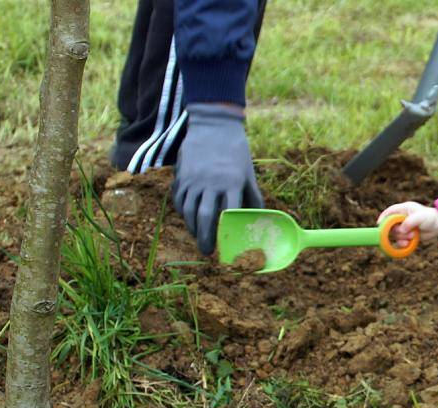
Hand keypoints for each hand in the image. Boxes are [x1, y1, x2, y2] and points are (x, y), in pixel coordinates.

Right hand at [173, 103, 263, 254]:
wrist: (214, 126)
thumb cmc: (236, 151)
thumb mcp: (248, 173)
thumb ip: (253, 196)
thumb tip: (258, 217)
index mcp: (232, 182)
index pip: (229, 213)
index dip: (226, 232)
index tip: (226, 245)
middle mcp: (211, 182)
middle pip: (204, 216)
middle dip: (204, 237)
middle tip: (207, 252)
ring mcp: (194, 179)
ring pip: (188, 210)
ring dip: (192, 227)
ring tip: (197, 237)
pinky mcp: (182, 175)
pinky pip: (179, 199)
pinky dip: (182, 212)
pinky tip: (188, 219)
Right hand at [377, 202, 437, 247]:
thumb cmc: (430, 218)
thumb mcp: (420, 218)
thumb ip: (410, 222)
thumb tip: (401, 230)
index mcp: (404, 209)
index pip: (390, 212)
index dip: (383, 217)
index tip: (379, 224)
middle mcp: (402, 218)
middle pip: (390, 225)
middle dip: (396, 231)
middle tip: (406, 232)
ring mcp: (404, 227)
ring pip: (395, 234)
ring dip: (402, 237)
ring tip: (413, 235)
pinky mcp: (407, 235)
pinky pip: (400, 241)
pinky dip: (403, 243)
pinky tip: (408, 244)